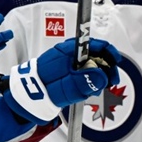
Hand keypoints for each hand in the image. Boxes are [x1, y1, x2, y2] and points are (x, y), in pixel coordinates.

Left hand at [1, 38, 120, 123]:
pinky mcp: (67, 69)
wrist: (25, 97)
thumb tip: (102, 76)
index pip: (95, 43)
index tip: (116, 64)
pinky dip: (88, 79)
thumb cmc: (40, 89)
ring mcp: (68, 60)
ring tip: (94, 89)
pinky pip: (83, 71)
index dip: (109, 53)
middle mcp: (69, 52)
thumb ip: (84, 81)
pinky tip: (86, 89)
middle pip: (96, 53)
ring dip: (97, 75)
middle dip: (105, 68)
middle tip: (109, 82)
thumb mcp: (65, 87)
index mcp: (68, 51)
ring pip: (91, 63)